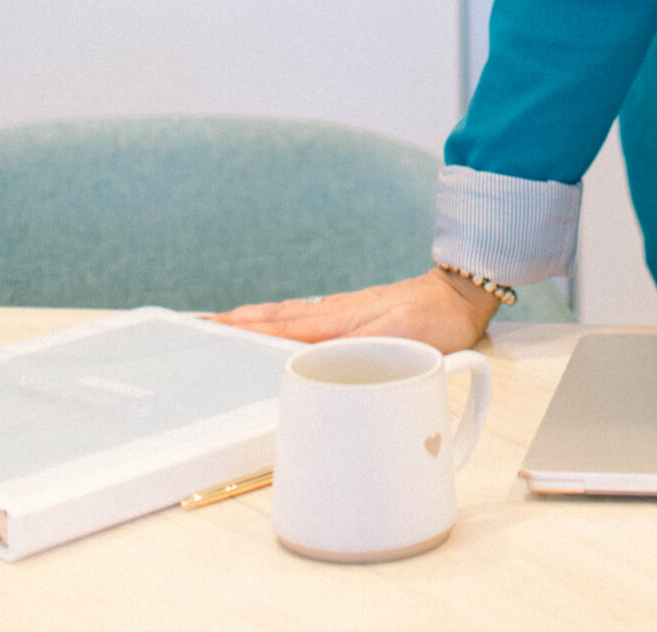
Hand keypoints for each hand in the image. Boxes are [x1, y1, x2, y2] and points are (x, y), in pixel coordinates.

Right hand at [210, 268, 493, 353]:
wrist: (463, 291)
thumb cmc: (436, 320)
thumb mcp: (400, 339)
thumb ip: (360, 352)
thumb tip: (318, 364)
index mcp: (337, 321)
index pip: (278, 327)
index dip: (241, 331)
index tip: (204, 331)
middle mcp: (332, 313)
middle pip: (272, 319)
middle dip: (232, 325)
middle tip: (193, 328)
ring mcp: (340, 312)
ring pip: (285, 316)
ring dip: (250, 321)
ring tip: (218, 326)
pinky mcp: (352, 314)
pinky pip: (303, 318)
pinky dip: (276, 321)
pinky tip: (271, 327)